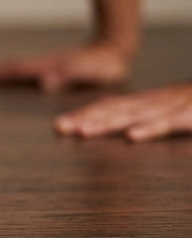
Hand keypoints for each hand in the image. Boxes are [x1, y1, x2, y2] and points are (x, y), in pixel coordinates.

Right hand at [0, 40, 130, 93]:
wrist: (114, 48)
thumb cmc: (104, 64)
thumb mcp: (89, 71)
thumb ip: (68, 75)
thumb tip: (44, 81)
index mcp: (46, 66)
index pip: (13, 71)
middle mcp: (43, 65)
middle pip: (10, 69)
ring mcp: (47, 65)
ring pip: (16, 69)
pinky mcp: (53, 69)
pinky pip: (26, 71)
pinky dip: (12, 74)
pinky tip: (11, 79)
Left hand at [55, 82, 191, 140]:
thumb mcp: (175, 113)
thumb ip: (153, 121)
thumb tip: (127, 131)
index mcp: (151, 102)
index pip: (112, 107)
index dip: (86, 115)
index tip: (60, 126)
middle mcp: (157, 101)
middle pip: (115, 109)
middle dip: (86, 118)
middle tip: (59, 127)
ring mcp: (174, 106)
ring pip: (135, 114)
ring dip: (107, 123)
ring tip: (82, 131)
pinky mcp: (191, 115)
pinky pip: (170, 122)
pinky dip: (150, 128)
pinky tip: (132, 137)